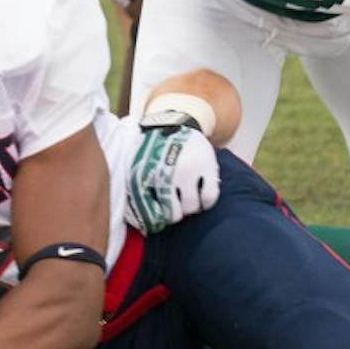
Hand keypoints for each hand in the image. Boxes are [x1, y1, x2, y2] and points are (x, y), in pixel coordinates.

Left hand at [124, 114, 219, 234]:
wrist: (174, 124)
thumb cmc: (154, 152)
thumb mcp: (140, 169)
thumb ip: (140, 192)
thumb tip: (144, 224)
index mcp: (148, 175)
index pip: (152, 211)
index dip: (158, 219)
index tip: (161, 217)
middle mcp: (168, 174)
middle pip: (174, 213)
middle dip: (175, 214)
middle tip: (176, 208)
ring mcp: (189, 171)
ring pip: (192, 207)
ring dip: (190, 208)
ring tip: (189, 202)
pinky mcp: (207, 167)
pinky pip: (209, 197)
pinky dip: (206, 203)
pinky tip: (202, 200)